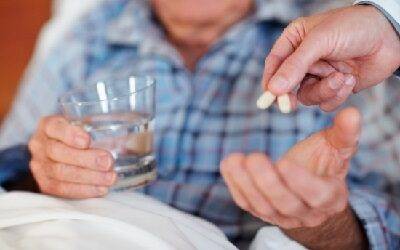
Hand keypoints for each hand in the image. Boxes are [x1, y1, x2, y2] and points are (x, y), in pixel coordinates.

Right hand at [28, 116, 115, 198]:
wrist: (65, 156)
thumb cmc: (83, 137)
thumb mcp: (90, 127)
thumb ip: (105, 129)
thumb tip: (135, 140)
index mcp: (48, 125)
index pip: (54, 126)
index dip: (69, 134)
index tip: (87, 140)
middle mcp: (39, 144)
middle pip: (57, 152)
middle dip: (85, 159)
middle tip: (108, 162)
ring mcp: (39, 166)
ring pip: (60, 173)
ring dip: (88, 177)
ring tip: (110, 178)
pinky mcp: (45, 184)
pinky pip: (61, 190)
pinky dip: (83, 190)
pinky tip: (100, 189)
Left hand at [220, 107, 360, 227]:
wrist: (309, 192)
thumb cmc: (324, 166)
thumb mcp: (336, 149)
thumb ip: (344, 134)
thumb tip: (353, 113)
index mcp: (329, 197)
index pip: (316, 195)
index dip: (300, 182)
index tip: (284, 162)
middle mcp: (306, 212)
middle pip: (285, 203)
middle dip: (267, 182)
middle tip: (254, 158)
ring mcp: (282, 215)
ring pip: (262, 206)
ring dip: (246, 183)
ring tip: (234, 160)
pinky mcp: (261, 212)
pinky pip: (246, 203)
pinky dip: (235, 186)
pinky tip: (228, 165)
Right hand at [263, 5, 399, 110]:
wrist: (390, 36)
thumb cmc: (353, 28)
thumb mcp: (319, 42)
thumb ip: (295, 66)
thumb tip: (273, 89)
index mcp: (294, 41)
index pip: (274, 64)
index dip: (270, 81)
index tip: (270, 96)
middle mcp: (304, 60)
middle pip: (287, 85)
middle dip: (292, 94)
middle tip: (290, 105)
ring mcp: (319, 74)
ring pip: (307, 96)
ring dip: (324, 90)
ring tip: (341, 76)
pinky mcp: (334, 87)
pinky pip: (325, 102)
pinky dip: (337, 95)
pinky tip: (350, 79)